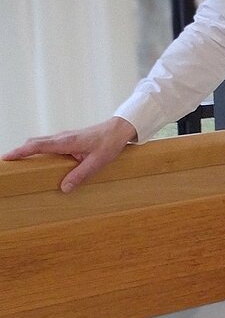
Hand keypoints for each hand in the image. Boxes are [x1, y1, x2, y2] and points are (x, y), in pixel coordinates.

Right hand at [2, 117, 137, 192]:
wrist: (120, 129)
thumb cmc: (110, 143)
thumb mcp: (97, 161)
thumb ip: (80, 175)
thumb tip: (64, 188)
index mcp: (66, 142)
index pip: (37, 145)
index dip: (20, 152)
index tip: (6, 157)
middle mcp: (62, 137)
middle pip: (34, 142)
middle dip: (19, 152)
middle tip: (7, 163)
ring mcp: (65, 137)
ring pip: (41, 142)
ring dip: (28, 150)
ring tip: (18, 162)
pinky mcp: (69, 139)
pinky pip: (48, 143)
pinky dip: (38, 149)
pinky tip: (39, 159)